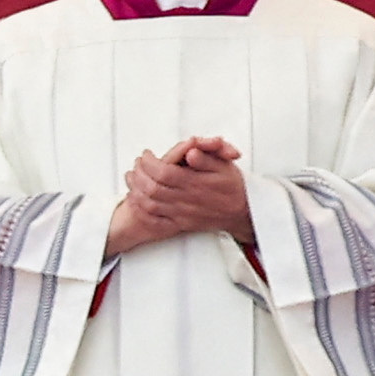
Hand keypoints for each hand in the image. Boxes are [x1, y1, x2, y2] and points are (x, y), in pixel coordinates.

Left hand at [110, 137, 251, 254]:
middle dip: (139, 173)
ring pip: (150, 204)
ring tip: (132, 178)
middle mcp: (187, 200)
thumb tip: (190, 152)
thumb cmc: (232, 186)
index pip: (164, 172)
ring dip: (135, 190)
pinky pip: (155, 220)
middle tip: (137, 164)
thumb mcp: (225, 165)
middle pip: (152, 187)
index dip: (149, 162)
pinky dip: (142, 210)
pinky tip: (137, 199)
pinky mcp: (180, 224)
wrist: (242, 213)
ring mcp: (182, 214)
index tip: (146, 154)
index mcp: (197, 183)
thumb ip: (206, 158)